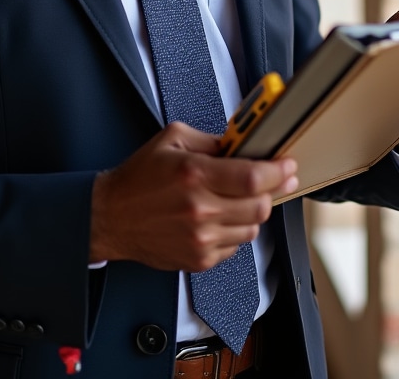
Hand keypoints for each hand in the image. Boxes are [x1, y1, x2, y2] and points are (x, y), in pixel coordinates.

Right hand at [89, 121, 298, 271]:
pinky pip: (236, 246)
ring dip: (253, 211)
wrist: (111, 216)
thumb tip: (241, 144)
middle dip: (272, 190)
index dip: (277, 171)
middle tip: (273, 179)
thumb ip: (211, 140)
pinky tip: (219, 216)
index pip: (252, 178)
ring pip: (252, 228)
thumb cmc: (138, 178)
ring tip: (237, 197)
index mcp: (194, 175)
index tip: (287, 165)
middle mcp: (199, 210)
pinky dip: (235, 230)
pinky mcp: (199, 259)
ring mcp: (200, 239)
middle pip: (260, 206)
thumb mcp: (171, 139)